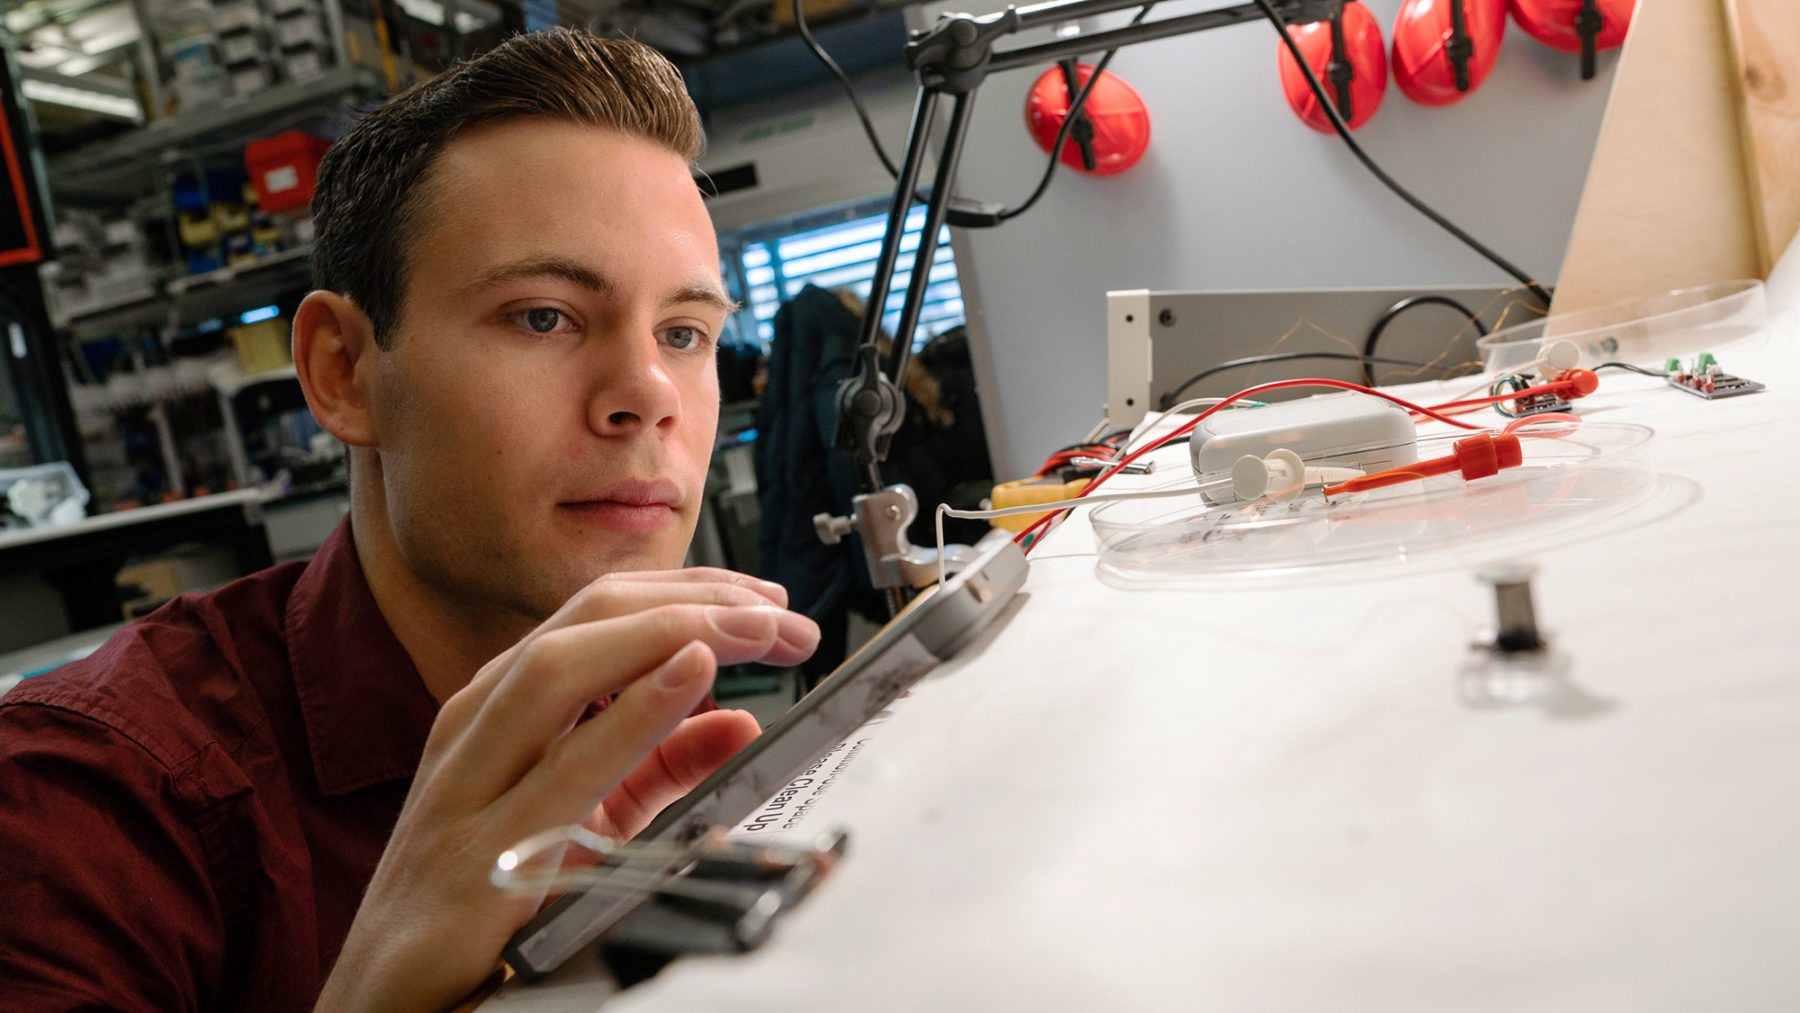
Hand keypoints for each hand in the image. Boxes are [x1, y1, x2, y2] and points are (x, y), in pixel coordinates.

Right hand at [315, 570, 818, 1011]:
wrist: (384, 998)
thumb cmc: (475, 901)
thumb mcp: (588, 817)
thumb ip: (661, 767)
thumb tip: (739, 722)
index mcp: (500, 708)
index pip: (602, 613)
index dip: (690, 592)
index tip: (767, 599)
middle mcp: (478, 726)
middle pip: (586, 621)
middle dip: (693, 601)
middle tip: (781, 612)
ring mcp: (469, 784)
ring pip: (560, 667)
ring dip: (671, 633)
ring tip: (752, 628)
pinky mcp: (476, 853)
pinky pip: (561, 768)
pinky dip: (632, 714)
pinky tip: (689, 678)